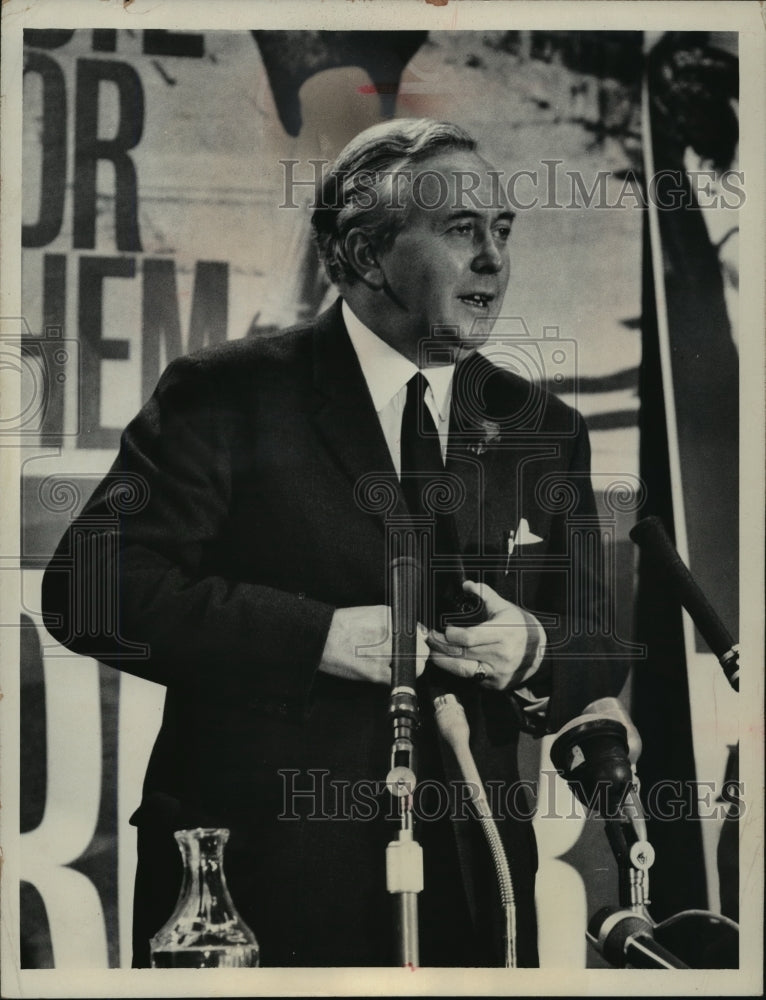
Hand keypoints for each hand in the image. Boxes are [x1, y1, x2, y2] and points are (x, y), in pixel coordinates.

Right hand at [318, 605, 429, 684]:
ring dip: (410, 667)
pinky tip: (386, 671)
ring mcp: (384, 653)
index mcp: (390, 617)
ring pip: (415, 666)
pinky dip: (397, 677)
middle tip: (405, 656)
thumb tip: (418, 632)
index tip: (413, 644)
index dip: (418, 641)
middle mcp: (389, 634)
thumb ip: (397, 621)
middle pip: (421, 650)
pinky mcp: (376, 672)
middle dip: (418, 654)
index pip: (419, 633)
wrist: (322, 638)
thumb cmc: (343, 625)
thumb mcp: (373, 612)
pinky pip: (399, 678)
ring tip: (395, 663)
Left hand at [426, 580, 545, 690]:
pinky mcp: (495, 684)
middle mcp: (500, 655)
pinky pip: (471, 679)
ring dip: (443, 661)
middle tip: (430, 638)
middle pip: (462, 653)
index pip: (470, 638)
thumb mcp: (504, 607)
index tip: (444, 629)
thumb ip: (485, 594)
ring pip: (462, 670)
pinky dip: (457, 671)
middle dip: (441, 646)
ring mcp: (498, 672)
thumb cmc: (520, 627)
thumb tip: (467, 584)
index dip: (452, 635)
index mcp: (503, 633)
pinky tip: (449, 662)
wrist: (541, 652)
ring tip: (433, 652)